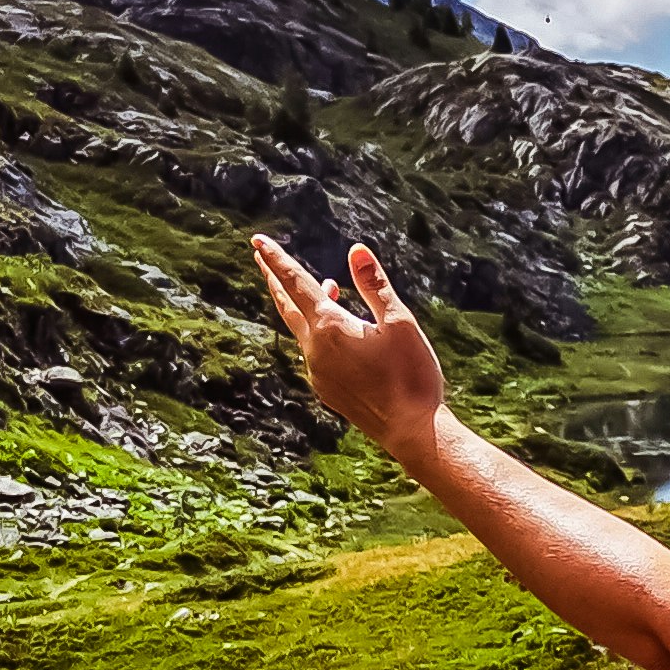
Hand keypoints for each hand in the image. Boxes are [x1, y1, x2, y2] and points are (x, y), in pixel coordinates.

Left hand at [253, 236, 448, 457]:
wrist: (411, 430)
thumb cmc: (412, 374)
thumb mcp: (400, 322)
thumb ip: (374, 285)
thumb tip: (356, 250)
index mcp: (331, 327)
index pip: (296, 283)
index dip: (277, 259)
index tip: (257, 240)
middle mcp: (315, 348)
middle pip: (286, 305)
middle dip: (274, 278)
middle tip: (260, 256)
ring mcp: (317, 371)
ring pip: (302, 330)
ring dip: (305, 305)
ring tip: (323, 289)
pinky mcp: (326, 389)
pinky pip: (314, 352)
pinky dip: (319, 332)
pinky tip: (341, 333)